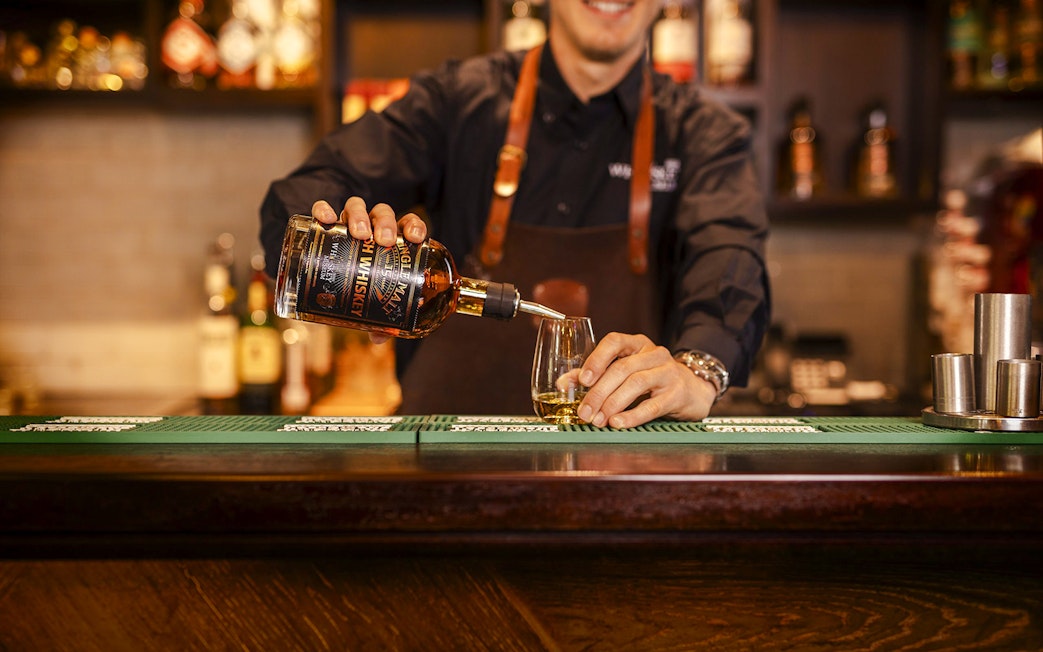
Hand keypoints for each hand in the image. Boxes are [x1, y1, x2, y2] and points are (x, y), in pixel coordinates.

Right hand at [311, 198, 428, 343]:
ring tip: (359, 233)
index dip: (414, 226)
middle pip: (381, 213)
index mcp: (390, 239)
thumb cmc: (357, 286)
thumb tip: (379, 338)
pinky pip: (321, 209)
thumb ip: (377, 318)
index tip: (415, 238)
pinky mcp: (322, 223)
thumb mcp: (369, 301)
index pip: (407, 223)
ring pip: (355, 207)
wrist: (324, 277)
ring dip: (359, 216)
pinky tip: (325, 219)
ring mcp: (346, 222)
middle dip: (385, 223)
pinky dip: (323, 209)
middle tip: (383, 241)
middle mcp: (370, 226)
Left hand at [576, 333, 716, 427]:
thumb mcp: (626, 371)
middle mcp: (654, 354)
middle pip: (621, 369)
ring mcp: (668, 372)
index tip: (582, 380)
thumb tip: (565, 383)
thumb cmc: (652, 379)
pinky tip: (618, 423)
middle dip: (598, 392)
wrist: (694, 389)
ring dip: (612, 404)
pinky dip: (632, 416)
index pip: (614, 341)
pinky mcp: (677, 394)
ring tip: (598, 420)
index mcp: (637, 344)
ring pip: (636, 384)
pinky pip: (652, 405)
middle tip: (584, 412)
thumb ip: (595, 374)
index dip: (596, 359)